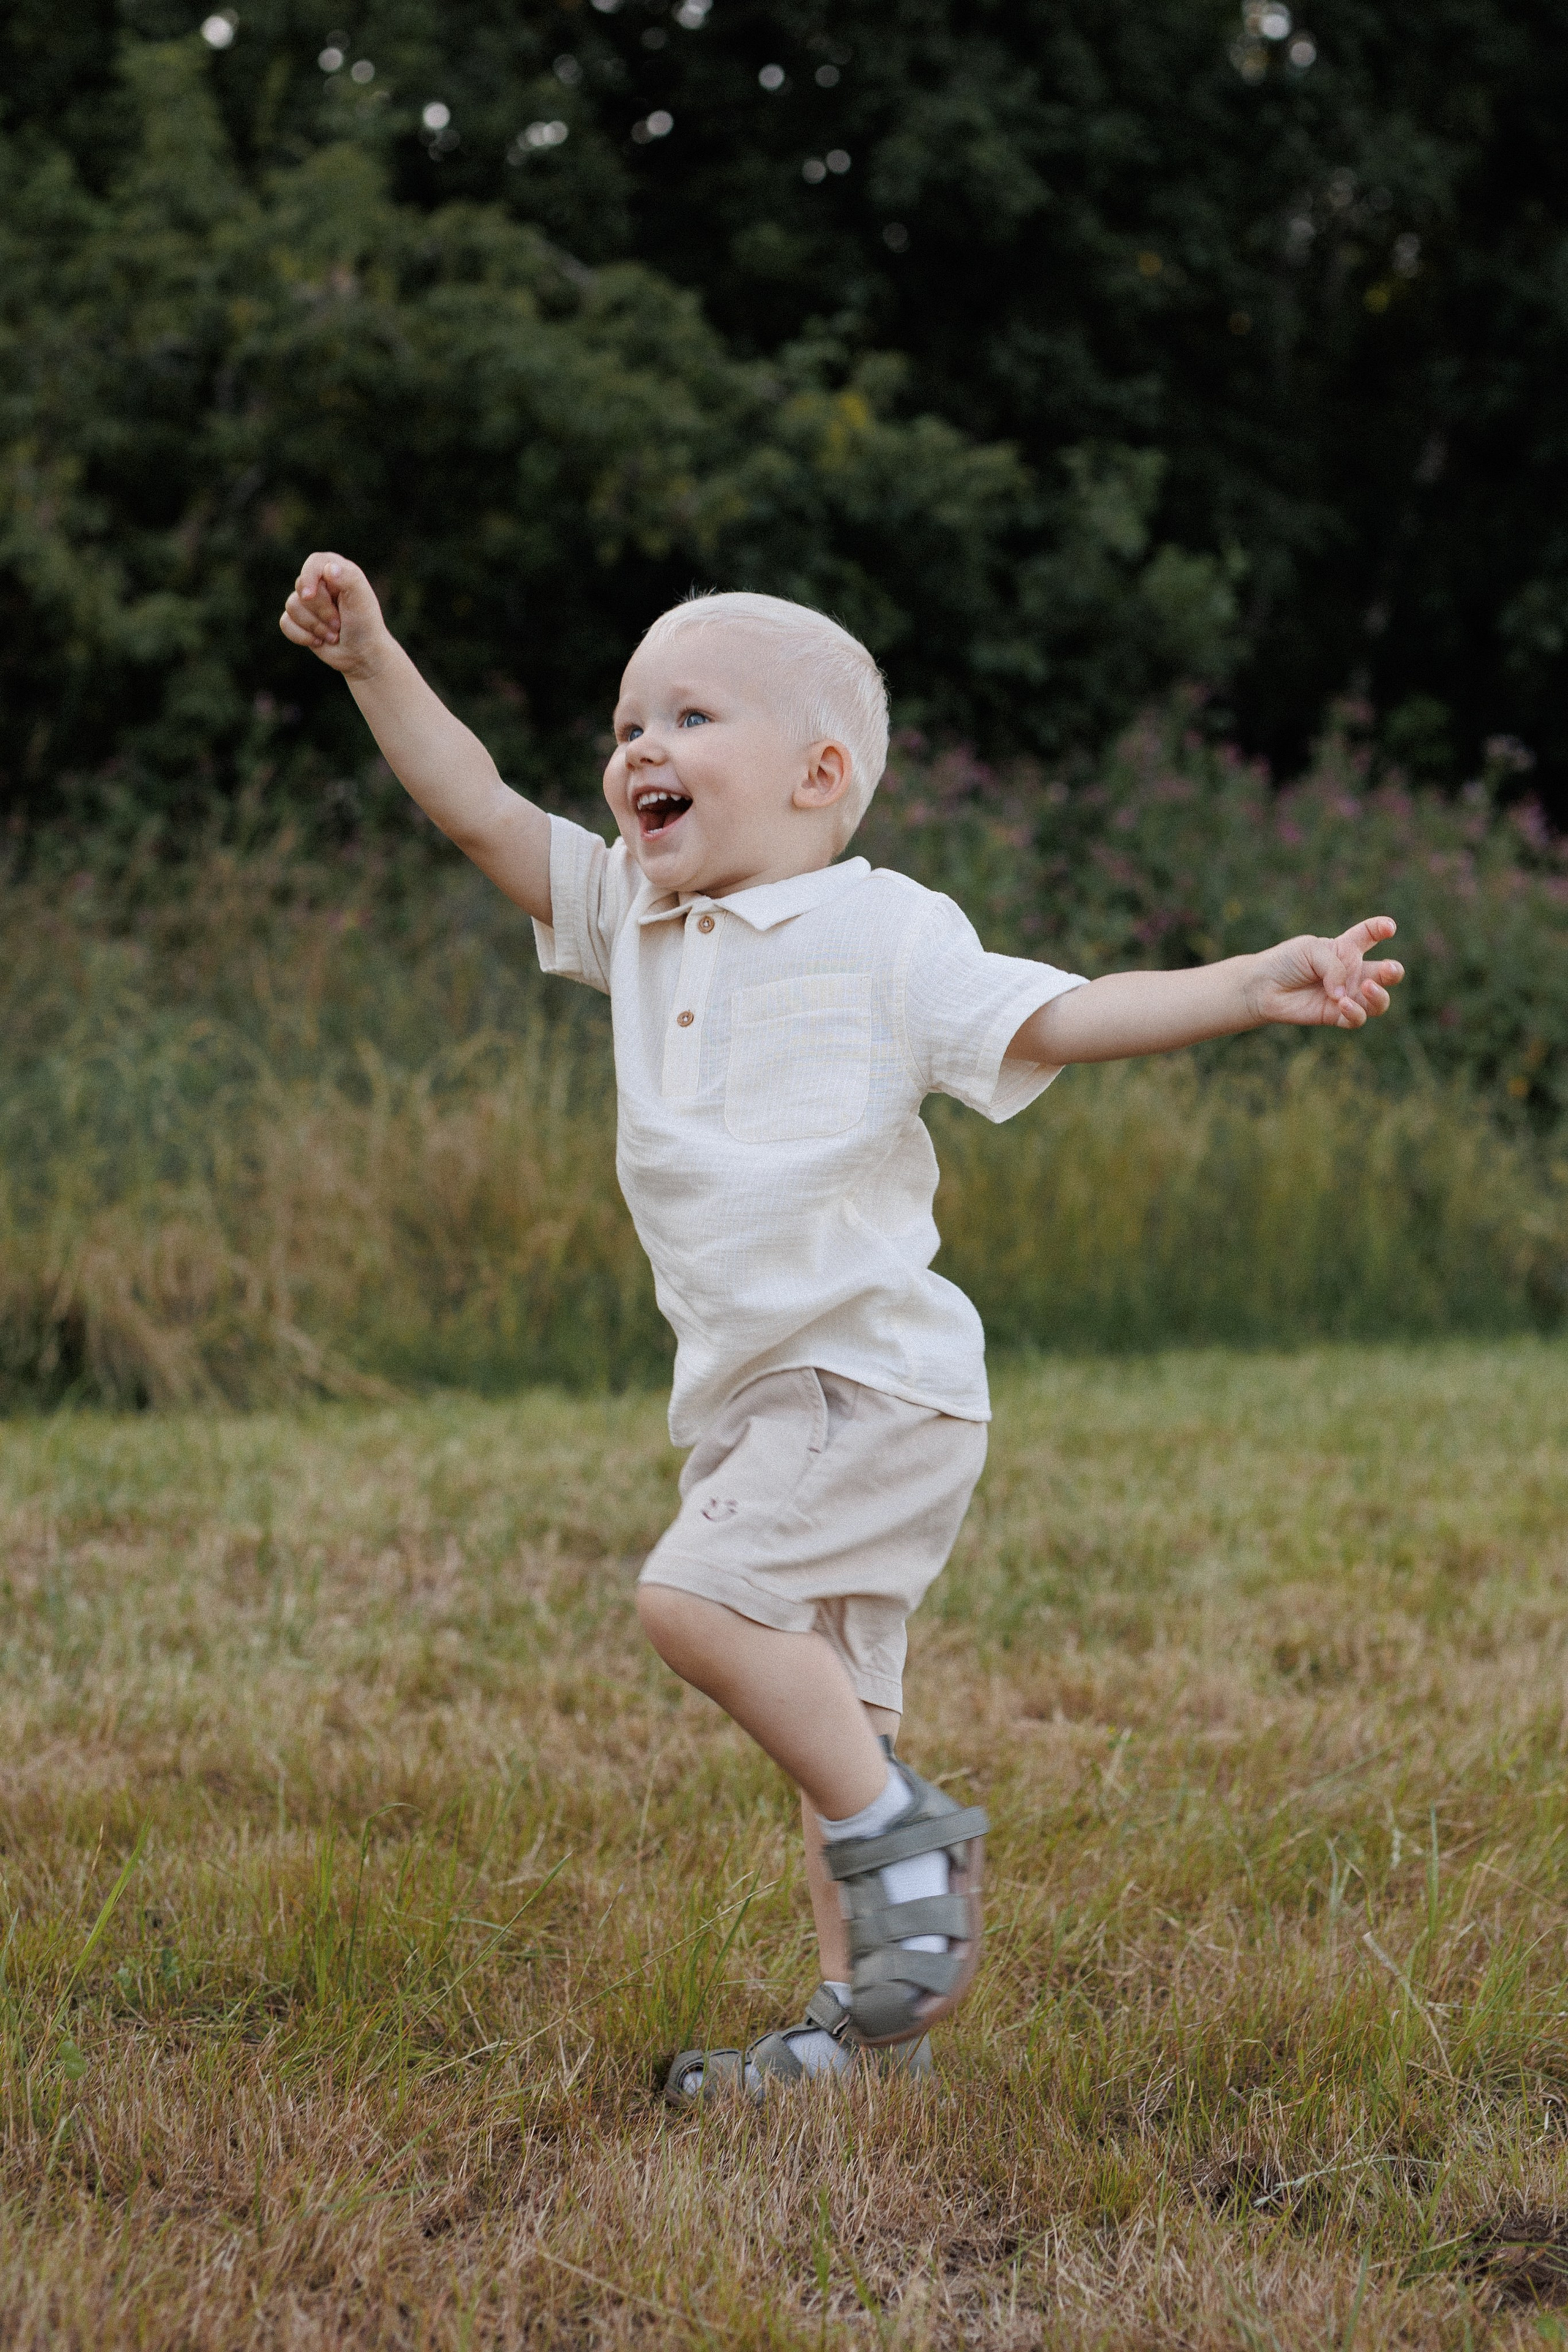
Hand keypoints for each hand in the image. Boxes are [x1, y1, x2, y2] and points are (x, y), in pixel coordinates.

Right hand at [278, 551, 388, 677]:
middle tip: (339, 624)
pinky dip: (302, 636)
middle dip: (321, 612)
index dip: (309, 578)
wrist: (362, 655)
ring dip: (315, 627)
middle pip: (301, 589)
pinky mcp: (298, 620)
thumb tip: (329, 569)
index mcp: (336, 570)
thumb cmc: (365, 625)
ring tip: (334, 634)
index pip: (314, 563)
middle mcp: (320, 583)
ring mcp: (307, 602)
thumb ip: (349, 578)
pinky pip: (285, 622)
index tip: (309, 595)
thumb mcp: (362, 599)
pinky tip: (319, 641)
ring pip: (292, 607)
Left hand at [1248, 917, 1404, 1029]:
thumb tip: (1345, 995)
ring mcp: (1347, 995)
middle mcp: (1351, 973)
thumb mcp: (1311, 950)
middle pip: (1387, 973)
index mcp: (1345, 949)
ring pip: (1379, 1001)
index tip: (1389, 926)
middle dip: (1394, 971)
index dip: (1382, 927)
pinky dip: (1356, 1012)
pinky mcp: (1336, 1016)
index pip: (1369, 935)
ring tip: (1366, 987)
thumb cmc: (1286, 962)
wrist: (1263, 986)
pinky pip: (1358, 1018)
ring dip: (1378, 995)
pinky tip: (1342, 1003)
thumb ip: (1334, 967)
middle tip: (1389, 969)